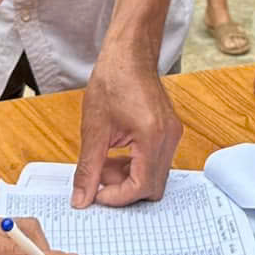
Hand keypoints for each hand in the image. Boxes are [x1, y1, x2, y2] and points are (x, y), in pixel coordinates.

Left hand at [71, 59, 182, 207]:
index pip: (141, 186)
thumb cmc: (113, 81)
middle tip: (100, 177)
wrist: (128, 55)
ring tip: (104, 162)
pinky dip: (136, 166)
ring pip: (155, 177)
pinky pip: (156, 162)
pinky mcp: (169, 132)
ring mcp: (172, 135)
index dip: (117, 197)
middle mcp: (169, 138)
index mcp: (152, 136)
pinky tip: (116, 153)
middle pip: (153, 187)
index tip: (96, 195)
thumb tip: (82, 199)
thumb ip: (89, 168)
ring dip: (129, 178)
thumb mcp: (94, 129)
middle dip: (124, 189)